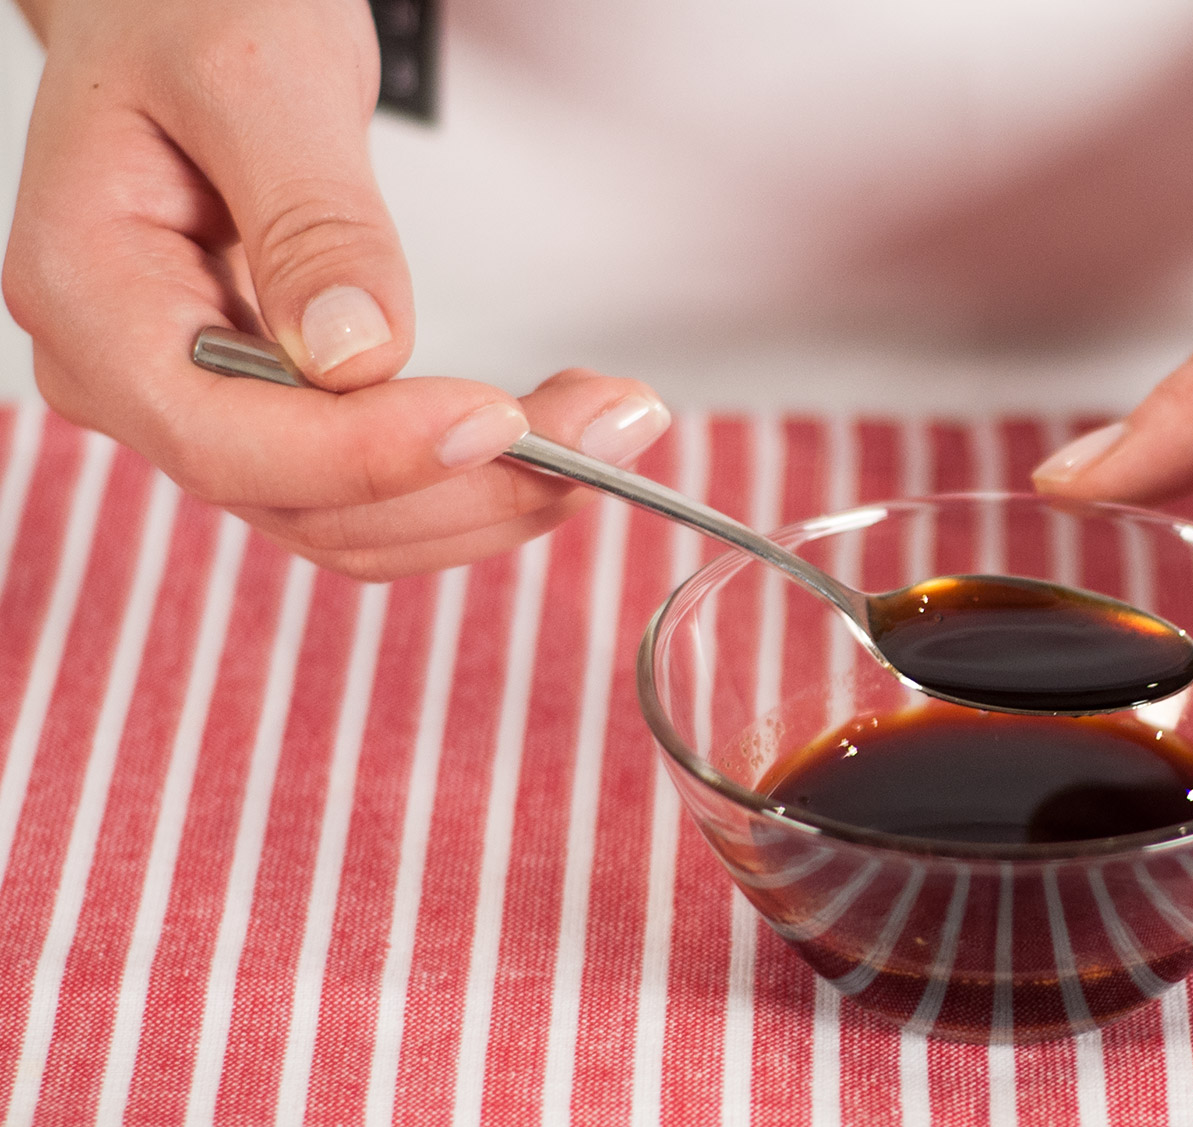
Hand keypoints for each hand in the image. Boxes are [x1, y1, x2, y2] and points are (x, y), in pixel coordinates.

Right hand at [3, 0, 669, 580]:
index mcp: (89, 301)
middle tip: (613, 428)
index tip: (502, 424)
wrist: (174, 7)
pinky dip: (472, 475)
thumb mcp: (258, 78)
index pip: (227, 443)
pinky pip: (371, 487)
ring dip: (494, 494)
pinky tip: (554, 432)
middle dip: (473, 483)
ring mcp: (197, 408)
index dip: (372, 456)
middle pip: (310, 504)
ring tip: (609, 428)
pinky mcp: (267, 415)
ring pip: (356, 520)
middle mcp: (128, 381)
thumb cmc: (191, 11)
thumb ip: (308, 218)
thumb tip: (355, 354)